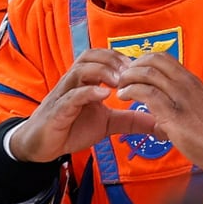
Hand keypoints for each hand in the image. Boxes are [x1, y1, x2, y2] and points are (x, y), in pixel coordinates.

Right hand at [6, 48, 151, 165]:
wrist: (42, 147)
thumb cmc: (73, 128)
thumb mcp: (107, 123)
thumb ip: (131, 120)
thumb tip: (160, 123)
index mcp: (86, 80)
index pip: (103, 56)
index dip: (121, 57)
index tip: (140, 66)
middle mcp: (74, 81)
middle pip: (91, 55)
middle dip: (113, 59)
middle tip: (132, 70)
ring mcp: (64, 94)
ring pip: (80, 70)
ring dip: (102, 71)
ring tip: (120, 80)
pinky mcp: (57, 111)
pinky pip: (71, 96)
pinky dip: (88, 92)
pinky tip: (103, 95)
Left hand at [113, 53, 202, 176]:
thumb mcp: (197, 106)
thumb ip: (179, 103)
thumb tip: (159, 114)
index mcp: (191, 80)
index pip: (163, 58)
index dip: (143, 60)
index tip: (133, 71)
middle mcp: (186, 83)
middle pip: (154, 60)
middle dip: (133, 65)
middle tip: (123, 77)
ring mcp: (180, 97)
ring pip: (148, 74)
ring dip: (128, 78)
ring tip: (121, 87)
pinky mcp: (174, 114)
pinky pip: (148, 94)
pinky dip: (131, 91)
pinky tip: (124, 97)